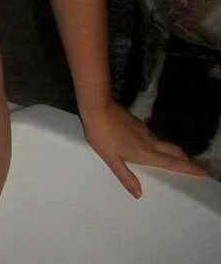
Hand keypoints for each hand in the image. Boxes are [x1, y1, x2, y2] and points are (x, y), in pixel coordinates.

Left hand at [80, 98, 206, 197]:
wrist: (98, 107)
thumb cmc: (102, 135)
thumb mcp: (110, 159)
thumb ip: (125, 176)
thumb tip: (139, 194)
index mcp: (144, 153)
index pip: (171, 163)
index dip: (187, 168)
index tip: (202, 172)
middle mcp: (149, 141)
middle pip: (173, 150)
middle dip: (184, 158)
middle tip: (192, 165)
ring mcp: (143, 130)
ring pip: (162, 142)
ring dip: (170, 150)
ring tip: (171, 158)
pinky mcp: (137, 122)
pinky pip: (151, 135)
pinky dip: (155, 142)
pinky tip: (147, 143)